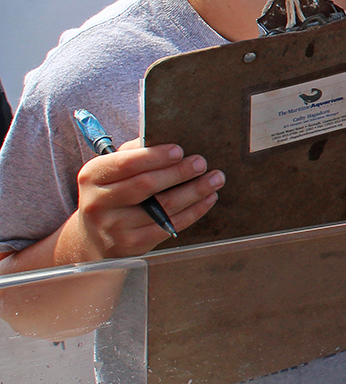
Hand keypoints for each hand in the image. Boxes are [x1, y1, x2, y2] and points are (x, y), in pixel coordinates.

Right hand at [59, 140, 223, 262]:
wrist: (93, 237)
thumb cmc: (111, 192)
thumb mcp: (110, 170)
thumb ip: (133, 152)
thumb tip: (165, 139)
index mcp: (92, 176)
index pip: (126, 164)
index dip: (155, 156)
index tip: (179, 150)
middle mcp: (98, 203)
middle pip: (146, 185)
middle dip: (179, 172)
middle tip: (202, 162)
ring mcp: (115, 227)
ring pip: (163, 207)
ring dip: (195, 191)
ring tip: (215, 178)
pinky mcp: (133, 244)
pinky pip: (170, 225)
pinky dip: (194, 211)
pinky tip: (208, 198)